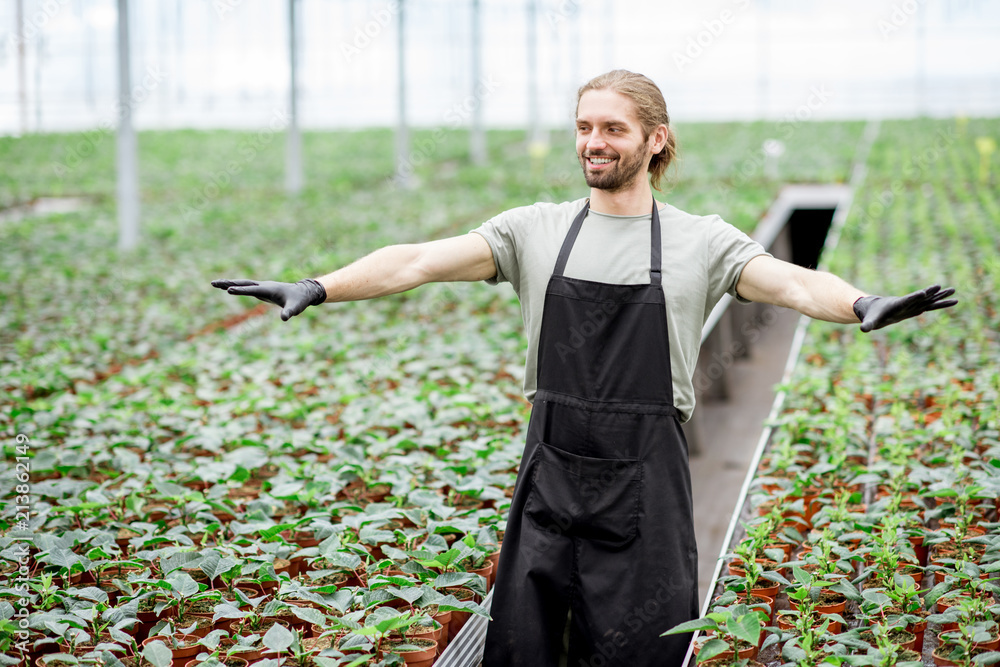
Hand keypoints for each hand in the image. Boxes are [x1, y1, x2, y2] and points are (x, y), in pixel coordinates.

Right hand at [211, 278, 326, 320]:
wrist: (302, 293)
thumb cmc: (298, 301)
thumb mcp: (295, 308)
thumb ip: (289, 312)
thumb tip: (285, 318)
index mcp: (269, 289)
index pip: (252, 290)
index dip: (241, 290)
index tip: (228, 290)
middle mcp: (263, 286)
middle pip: (243, 284)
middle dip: (228, 283)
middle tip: (213, 283)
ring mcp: (261, 287)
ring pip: (243, 284)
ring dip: (229, 283)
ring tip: (214, 284)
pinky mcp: (260, 290)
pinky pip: (245, 287)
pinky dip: (235, 287)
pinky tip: (227, 288)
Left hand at [853, 284, 956, 332]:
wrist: (876, 309)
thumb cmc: (874, 315)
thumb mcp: (871, 320)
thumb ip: (868, 324)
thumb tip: (863, 329)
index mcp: (897, 304)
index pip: (907, 300)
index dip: (914, 297)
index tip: (923, 292)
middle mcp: (908, 303)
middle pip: (921, 297)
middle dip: (930, 292)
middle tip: (940, 286)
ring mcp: (914, 305)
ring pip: (930, 300)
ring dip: (941, 295)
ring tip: (954, 290)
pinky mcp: (918, 308)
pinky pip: (932, 306)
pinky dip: (942, 304)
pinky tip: (954, 301)